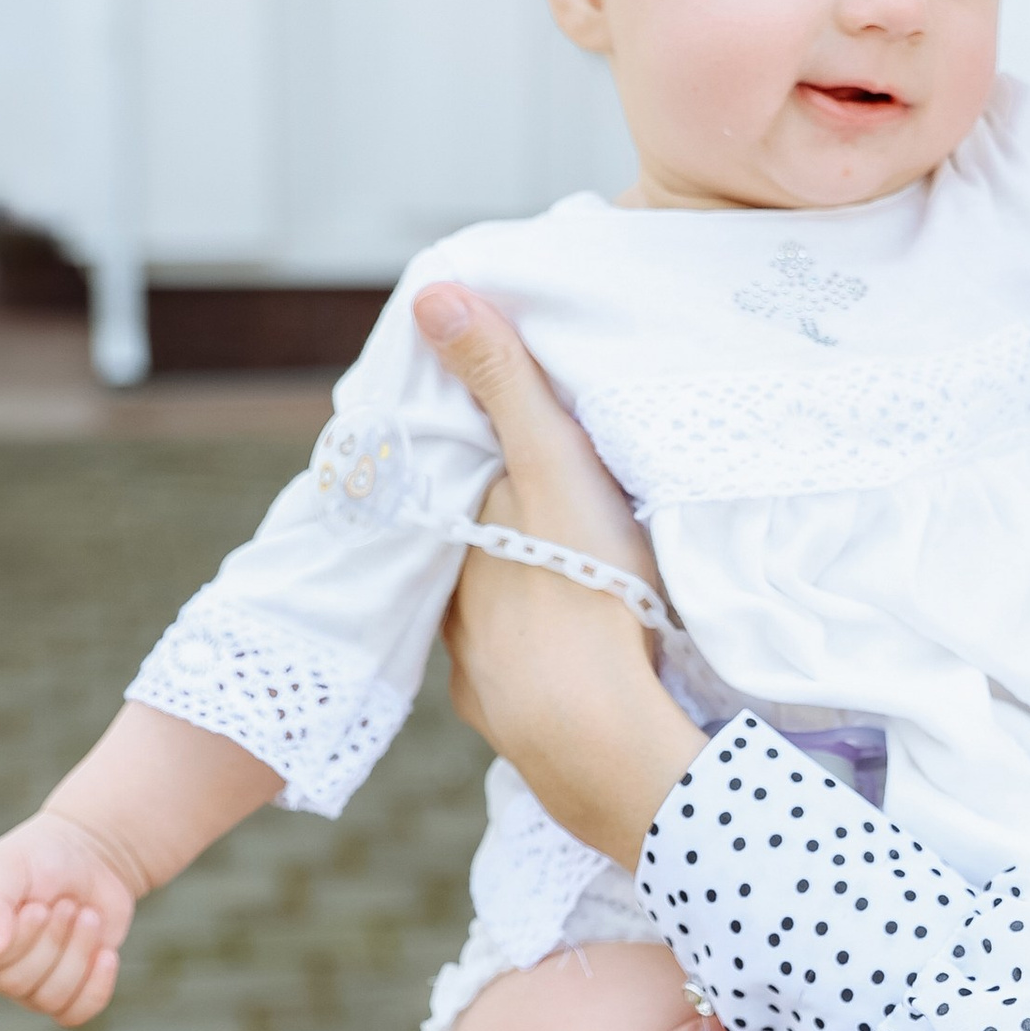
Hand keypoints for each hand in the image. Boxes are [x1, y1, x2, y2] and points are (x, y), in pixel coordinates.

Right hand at [0, 811, 137, 1026]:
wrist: (90, 859)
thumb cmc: (40, 857)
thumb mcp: (8, 866)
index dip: (19, 940)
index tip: (39, 905)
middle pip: (15, 985)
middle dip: (53, 941)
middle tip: (68, 905)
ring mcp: (27, 982)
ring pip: (48, 1000)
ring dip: (78, 955)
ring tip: (88, 916)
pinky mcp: (64, 990)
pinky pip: (73, 1015)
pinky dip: (95, 987)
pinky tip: (106, 954)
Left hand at [414, 281, 700, 862]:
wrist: (597, 736)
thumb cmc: (582, 589)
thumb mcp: (550, 465)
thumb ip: (501, 382)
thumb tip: (432, 295)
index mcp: (464, 530)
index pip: (470, 479)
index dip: (500, 461)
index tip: (536, 451)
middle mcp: (454, 597)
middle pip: (483, 549)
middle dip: (512, 536)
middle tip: (568, 525)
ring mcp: (475, 666)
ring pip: (497, 617)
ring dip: (528, 605)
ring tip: (580, 593)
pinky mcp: (507, 723)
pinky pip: (521, 681)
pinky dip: (542, 667)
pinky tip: (579, 665)